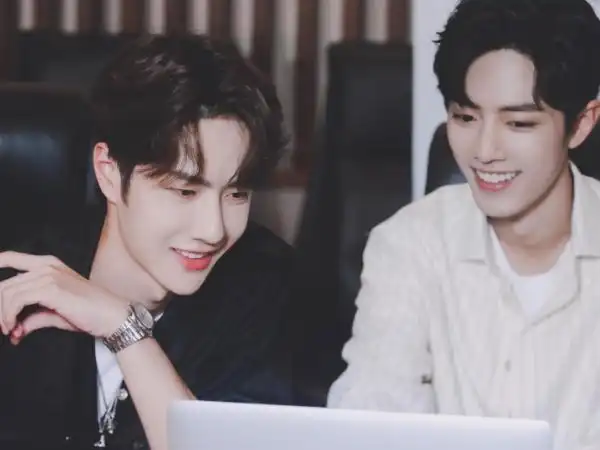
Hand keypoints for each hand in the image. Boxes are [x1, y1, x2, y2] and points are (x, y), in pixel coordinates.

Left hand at [0, 251, 128, 343]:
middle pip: (4, 284)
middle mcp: (46, 266)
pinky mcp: (50, 289)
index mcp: (49, 265)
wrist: (112, 315)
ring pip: (6, 293)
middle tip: (2, 327)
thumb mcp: (56, 313)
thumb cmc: (90, 312)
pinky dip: (9, 317)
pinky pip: (16, 301)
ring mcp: (48, 275)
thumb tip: (16, 329)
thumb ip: (33, 317)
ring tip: (9, 331)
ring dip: (2, 316)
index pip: (11, 258)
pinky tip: (15, 329)